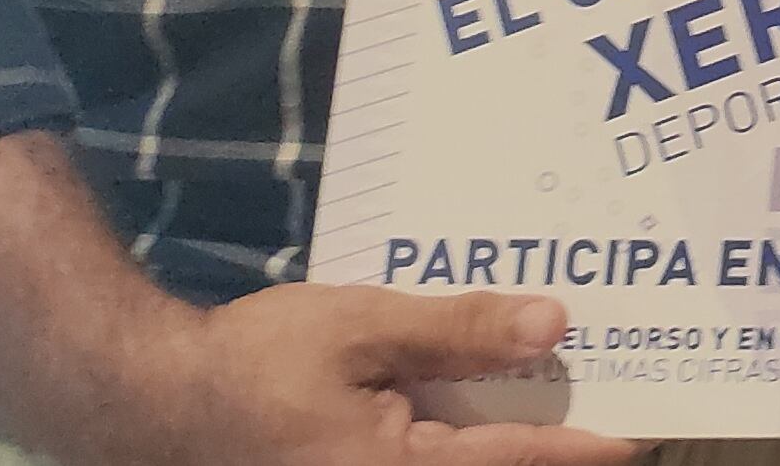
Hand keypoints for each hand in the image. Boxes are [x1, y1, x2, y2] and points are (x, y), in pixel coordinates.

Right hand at [115, 285, 639, 465]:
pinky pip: (415, 461)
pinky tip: (466, 404)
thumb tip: (553, 326)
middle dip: (538, 443)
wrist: (146, 399)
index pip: (514, 459)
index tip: (634, 438)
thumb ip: (457, 331)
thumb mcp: (362, 329)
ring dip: (494, 439)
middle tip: (597, 417)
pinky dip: (448, 440)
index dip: (579, 446)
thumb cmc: (249, 361)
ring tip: (540, 403)